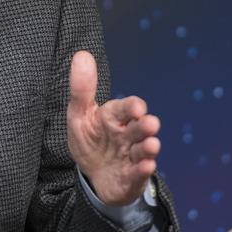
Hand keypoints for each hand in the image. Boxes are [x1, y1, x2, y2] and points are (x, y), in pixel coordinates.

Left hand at [66, 50, 161, 205]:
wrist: (93, 175)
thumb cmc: (90, 140)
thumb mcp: (79, 115)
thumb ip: (81, 89)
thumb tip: (82, 54)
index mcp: (114, 117)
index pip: (126, 108)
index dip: (132, 107)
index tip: (136, 108)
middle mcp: (127, 135)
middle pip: (139, 128)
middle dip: (145, 126)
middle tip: (150, 124)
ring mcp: (132, 156)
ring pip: (143, 150)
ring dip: (149, 147)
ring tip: (152, 145)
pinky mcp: (132, 177)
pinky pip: (139, 173)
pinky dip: (143, 170)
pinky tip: (147, 166)